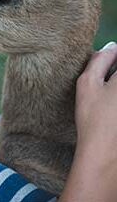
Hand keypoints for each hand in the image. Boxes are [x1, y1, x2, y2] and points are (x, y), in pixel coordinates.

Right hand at [59, 41, 116, 201]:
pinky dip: (116, 102)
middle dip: (115, 73)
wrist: (104, 153)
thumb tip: (110, 47)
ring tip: (109, 101)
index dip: (114, 58)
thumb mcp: (88, 83)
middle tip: (106, 85)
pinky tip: (113, 111)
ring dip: (115, 88)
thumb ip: (99, 60)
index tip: (106, 63)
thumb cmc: (93, 117)